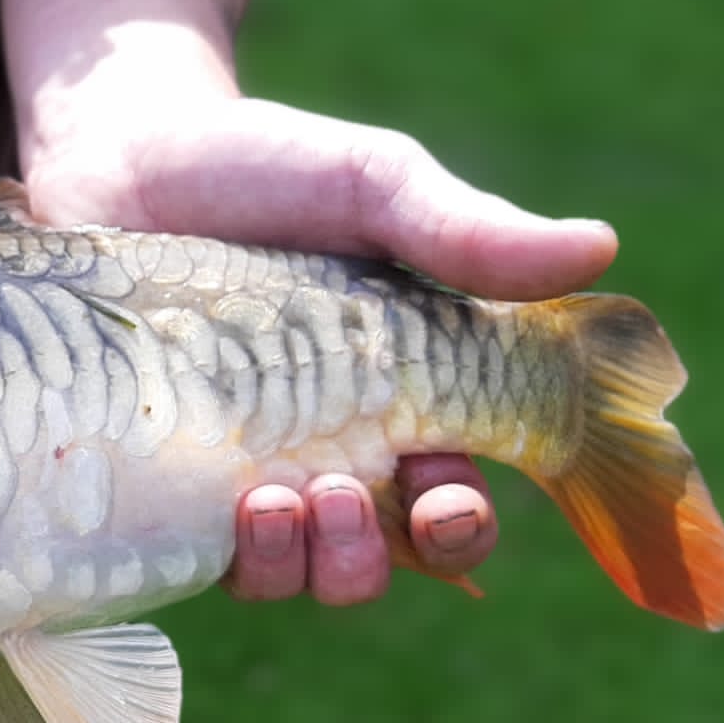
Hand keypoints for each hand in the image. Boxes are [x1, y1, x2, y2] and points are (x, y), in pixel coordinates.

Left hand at [26, 96, 620, 605]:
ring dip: (295, 561)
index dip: (458, 526)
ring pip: (289, 570)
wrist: (125, 152)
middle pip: (375, 557)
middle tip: (342, 495)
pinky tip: (217, 506)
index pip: (450, 498)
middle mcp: (326, 450)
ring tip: (273, 500)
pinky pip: (197, 552)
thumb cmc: (262, 167)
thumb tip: (598, 247)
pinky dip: (218, 551)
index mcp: (399, 399)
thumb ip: (464, 229)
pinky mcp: (162, 474)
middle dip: (369, 557)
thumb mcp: (371, 185)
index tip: (445, 502)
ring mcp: (241, 469)